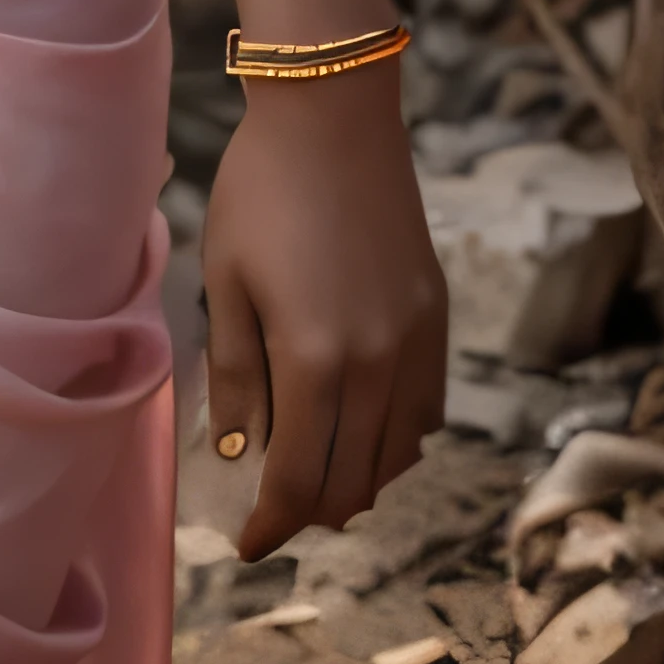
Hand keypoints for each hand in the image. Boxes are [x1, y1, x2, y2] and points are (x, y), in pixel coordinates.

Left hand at [202, 73, 446, 555]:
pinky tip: (359, 426)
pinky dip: (393, 439)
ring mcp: (417, 345)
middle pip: (354, 482)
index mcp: (316, 360)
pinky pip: (424, 413)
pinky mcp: (436, 321)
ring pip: (396, 457)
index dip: (273, 524)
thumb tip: (237, 452)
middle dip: (312, 511)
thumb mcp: (226, 280)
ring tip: (313, 474)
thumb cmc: (260, 191)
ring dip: (356, 479)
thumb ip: (235, 374)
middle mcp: (379, 365)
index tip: (248, 545)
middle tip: (274, 512)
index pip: (302, 480)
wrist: (333, 117)